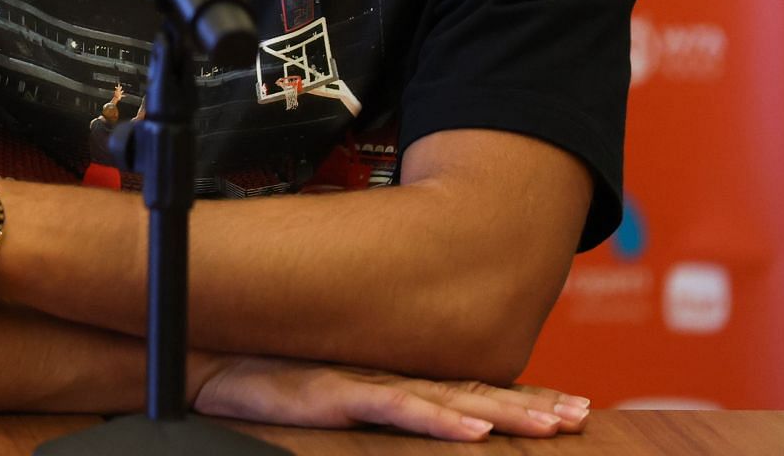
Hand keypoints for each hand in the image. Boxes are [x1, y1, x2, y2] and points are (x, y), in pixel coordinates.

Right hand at [190, 352, 590, 441]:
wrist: (202, 354)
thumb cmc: (254, 373)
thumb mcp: (322, 391)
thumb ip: (366, 396)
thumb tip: (408, 406)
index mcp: (386, 376)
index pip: (467, 387)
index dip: (519, 396)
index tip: (569, 406)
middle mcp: (384, 374)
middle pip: (471, 390)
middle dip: (530, 404)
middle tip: (581, 415)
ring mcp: (362, 382)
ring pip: (448, 399)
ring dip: (504, 412)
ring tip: (551, 424)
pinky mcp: (334, 393)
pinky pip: (394, 407)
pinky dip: (438, 418)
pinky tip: (474, 428)